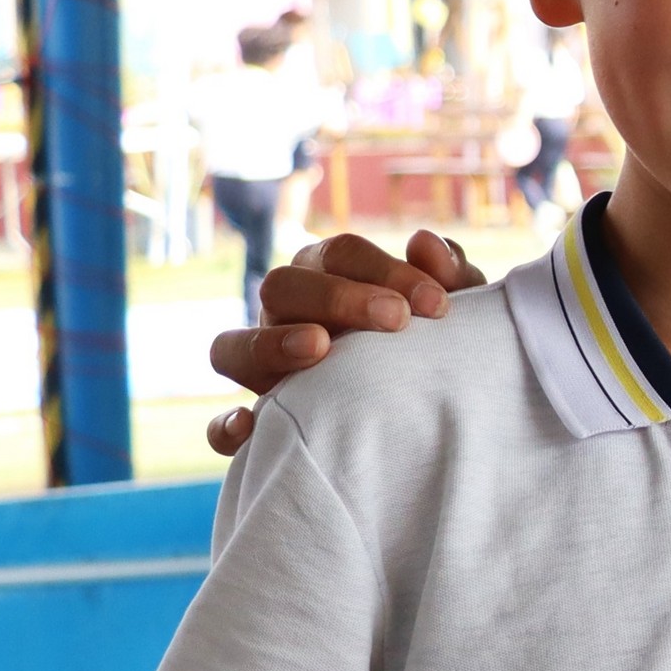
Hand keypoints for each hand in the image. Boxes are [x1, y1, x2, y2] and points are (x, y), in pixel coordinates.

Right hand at [202, 231, 480, 455]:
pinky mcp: (261, 426)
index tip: (437, 305)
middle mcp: (286, 316)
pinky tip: (252, 427)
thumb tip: (423, 242)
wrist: (438, 416)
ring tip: (319, 348)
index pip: (339, 254)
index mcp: (329, 277)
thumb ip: (449, 276)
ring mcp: (264, 369)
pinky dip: (227, 428)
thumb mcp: (450, 313)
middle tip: (397, 320)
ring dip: (270, 343)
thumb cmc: (437, 347)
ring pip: (231, 347)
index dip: (387, 270)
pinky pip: (219, 429)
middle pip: (282, 285)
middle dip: (339, 297)